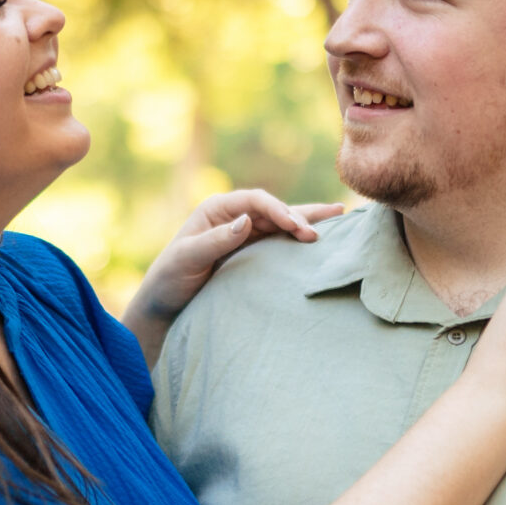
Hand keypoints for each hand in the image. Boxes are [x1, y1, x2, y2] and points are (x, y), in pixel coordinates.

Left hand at [123, 191, 343, 360]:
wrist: (165, 302)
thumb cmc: (170, 278)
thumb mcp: (187, 258)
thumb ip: (216, 240)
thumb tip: (245, 220)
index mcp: (217, 209)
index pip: (256, 201)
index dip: (280, 210)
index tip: (299, 228)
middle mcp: (233, 215)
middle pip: (275, 208)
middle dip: (301, 215)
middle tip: (329, 225)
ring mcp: (244, 232)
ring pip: (282, 221)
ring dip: (308, 220)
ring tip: (340, 214)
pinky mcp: (251, 250)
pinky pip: (279, 239)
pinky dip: (299, 236)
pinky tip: (320, 233)